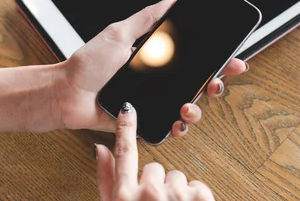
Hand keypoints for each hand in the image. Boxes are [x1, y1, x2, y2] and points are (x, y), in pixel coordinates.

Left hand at [54, 0, 248, 134]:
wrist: (66, 92)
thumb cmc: (87, 63)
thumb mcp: (118, 33)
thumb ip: (146, 17)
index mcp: (157, 58)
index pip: (194, 57)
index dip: (216, 58)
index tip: (232, 57)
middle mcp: (159, 80)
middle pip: (199, 83)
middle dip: (216, 83)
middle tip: (217, 81)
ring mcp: (154, 101)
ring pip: (190, 107)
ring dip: (198, 107)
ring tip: (189, 104)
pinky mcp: (145, 121)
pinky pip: (169, 126)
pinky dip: (180, 126)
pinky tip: (179, 122)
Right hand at [95, 103, 214, 200]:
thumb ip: (106, 181)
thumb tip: (100, 149)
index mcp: (125, 198)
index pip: (124, 154)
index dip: (126, 128)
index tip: (128, 108)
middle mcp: (148, 194)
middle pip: (155, 168)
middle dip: (156, 185)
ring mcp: (175, 196)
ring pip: (176, 177)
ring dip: (176, 193)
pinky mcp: (199, 198)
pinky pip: (197, 184)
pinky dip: (195, 198)